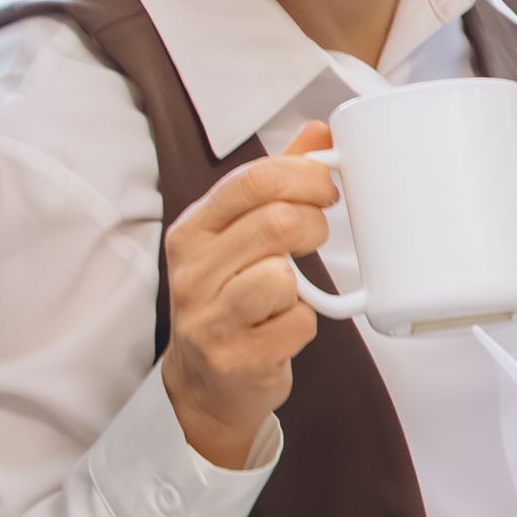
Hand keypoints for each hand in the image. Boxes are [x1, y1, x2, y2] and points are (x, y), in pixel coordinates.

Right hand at [156, 131, 336, 472]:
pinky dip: (304, 323)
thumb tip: (318, 131)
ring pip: (283, 275)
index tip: (324, 189)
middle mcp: (192, 272)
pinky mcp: (237, 358)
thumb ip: (276, 182)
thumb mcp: (238, 235)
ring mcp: (210, 318)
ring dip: (303, 282)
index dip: (304, 177)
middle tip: (314, 237)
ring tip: (289, 289)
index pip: (253, 180)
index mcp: (192, 231)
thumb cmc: (229, 300)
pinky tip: (282, 326)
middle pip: (276, 223)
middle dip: (313, 225)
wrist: (206, 385)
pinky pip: (297, 323)